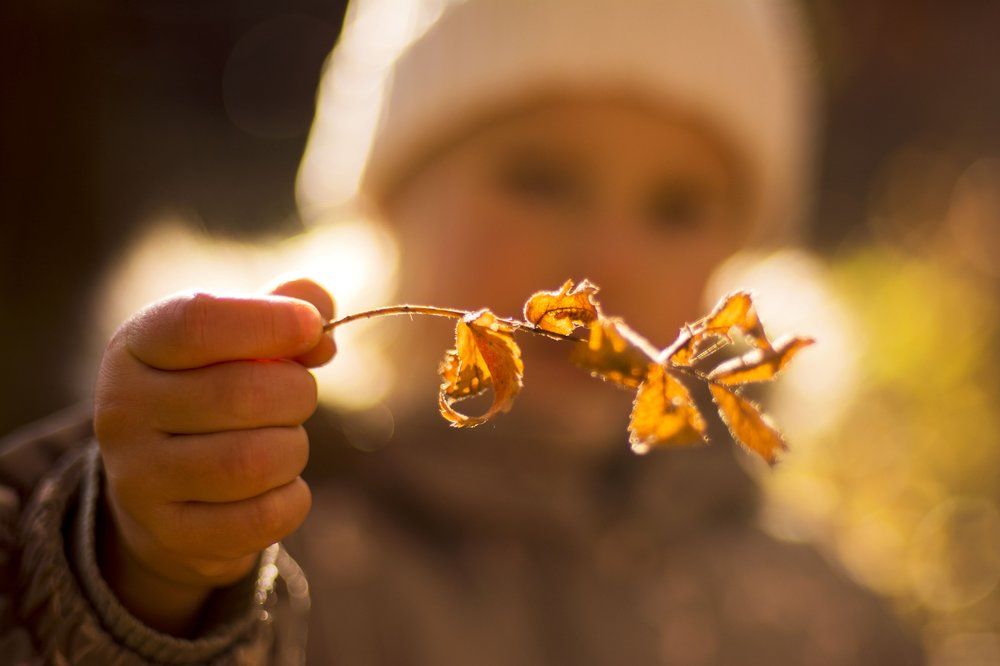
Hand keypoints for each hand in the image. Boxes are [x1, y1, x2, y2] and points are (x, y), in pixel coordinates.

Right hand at [93, 278, 334, 633]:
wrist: (163, 487)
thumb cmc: (215, 389)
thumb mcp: (235, 338)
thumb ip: (283, 308)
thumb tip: (321, 326)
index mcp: (136, 346)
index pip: (197, 323)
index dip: (268, 321)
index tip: (310, 325)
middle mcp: (123, 410)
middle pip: (243, 394)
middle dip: (297, 392)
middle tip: (297, 395)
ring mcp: (140, 479)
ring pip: (255, 461)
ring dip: (293, 448)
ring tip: (282, 441)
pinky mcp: (171, 534)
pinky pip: (263, 517)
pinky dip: (292, 498)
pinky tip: (277, 486)